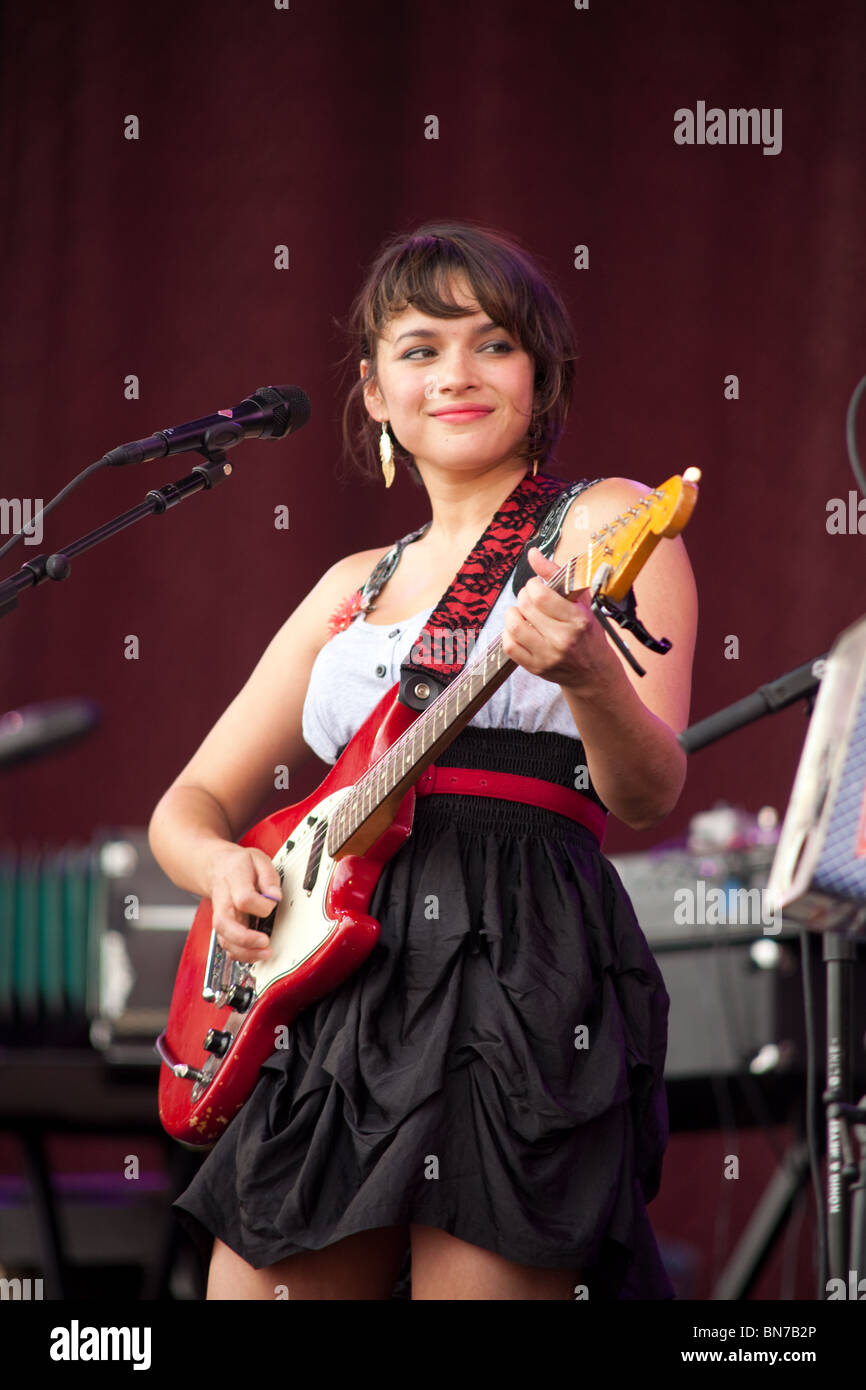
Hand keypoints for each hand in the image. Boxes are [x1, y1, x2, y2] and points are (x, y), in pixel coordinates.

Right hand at [204, 843, 282, 963]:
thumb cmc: (239, 865)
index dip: (262, 905)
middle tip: (265, 941)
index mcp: (233, 881)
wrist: (217, 868)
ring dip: (245, 952)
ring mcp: (221, 917)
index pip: (244, 898)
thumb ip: (269, 876)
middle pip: (225, 924)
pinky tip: (255, 954)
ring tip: (265, 952)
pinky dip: (241, 955)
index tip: (273, 902)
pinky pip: (228, 946)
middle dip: (245, 938)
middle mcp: (223, 902)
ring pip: (224, 940)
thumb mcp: (258, 859)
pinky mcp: (224, 928)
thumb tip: (275, 896)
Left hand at [501, 546, 619, 695]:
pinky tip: (521, 629)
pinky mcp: (535, 668)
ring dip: (513, 614)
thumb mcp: (581, 601)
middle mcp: (562, 639)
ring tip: (522, 613)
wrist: (594, 672)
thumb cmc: (588, 633)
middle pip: (525, 608)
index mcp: (577, 620)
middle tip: (530, 598)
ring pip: (514, 627)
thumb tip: (532, 554)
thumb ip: (556, 574)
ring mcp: (548, 656)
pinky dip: (509, 634)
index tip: (537, 586)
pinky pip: (509, 646)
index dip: (532, 585)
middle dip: (523, 596)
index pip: (541, 596)